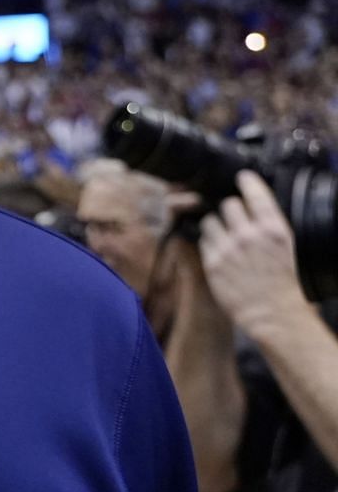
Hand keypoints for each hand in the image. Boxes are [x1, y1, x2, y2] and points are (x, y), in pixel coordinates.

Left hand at [198, 171, 311, 337]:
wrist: (275, 314)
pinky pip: (203, 239)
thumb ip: (269, 227)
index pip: (256, 193)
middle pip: (228, 204)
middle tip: (233, 218)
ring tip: (223, 236)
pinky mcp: (212, 262)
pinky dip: (208, 241)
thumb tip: (257, 211)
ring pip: (210, 220)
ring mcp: (228, 248)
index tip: (242, 177)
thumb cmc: (285, 284)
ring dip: (215, 224)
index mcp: (274, 229)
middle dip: (230, 209)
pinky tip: (217, 249)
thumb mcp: (287, 247)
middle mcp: (250, 235)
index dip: (247, 182)